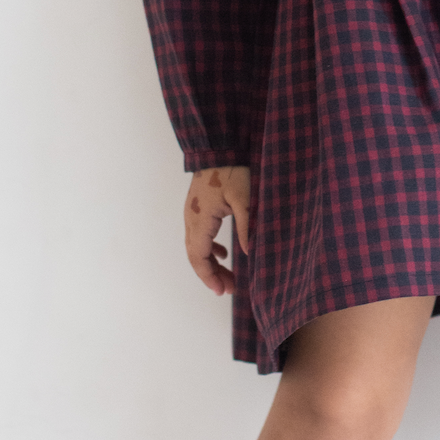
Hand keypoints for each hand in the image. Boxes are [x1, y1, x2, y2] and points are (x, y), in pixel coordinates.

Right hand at [184, 166, 250, 294]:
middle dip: (211, 275)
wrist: (220, 148)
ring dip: (210, 263)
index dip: (208, 277)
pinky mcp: (198, 208)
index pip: (199, 257)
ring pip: (197, 246)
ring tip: (227, 277)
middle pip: (196, 255)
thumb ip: (245, 227)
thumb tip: (247, 253)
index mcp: (200, 220)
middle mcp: (191, 219)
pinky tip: (223, 254)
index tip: (222, 291)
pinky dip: (210, 249)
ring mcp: (192, 213)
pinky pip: (200, 235)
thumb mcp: (244, 200)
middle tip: (228, 289)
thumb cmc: (233, 171)